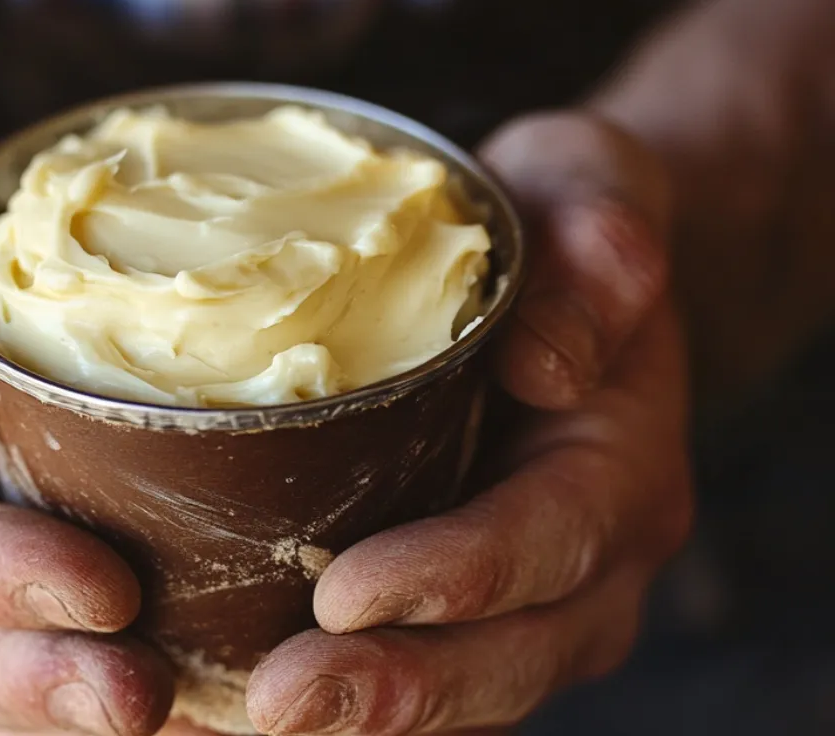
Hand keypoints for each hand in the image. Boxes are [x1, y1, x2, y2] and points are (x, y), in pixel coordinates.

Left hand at [244, 112, 693, 733]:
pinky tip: (250, 699)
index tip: (342, 596)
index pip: (548, 539)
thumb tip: (553, 364)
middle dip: (399, 687)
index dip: (455, 577)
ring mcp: (538, 593)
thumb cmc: (561, 222)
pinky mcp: (476, 601)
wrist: (570, 274)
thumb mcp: (588, 188)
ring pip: (472, 688)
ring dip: (371, 714)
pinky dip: (361, 701)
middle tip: (278, 703)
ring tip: (253, 719)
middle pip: (511, 651)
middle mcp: (590, 555)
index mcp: (620, 463)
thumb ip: (598, 245)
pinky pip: (434, 676)